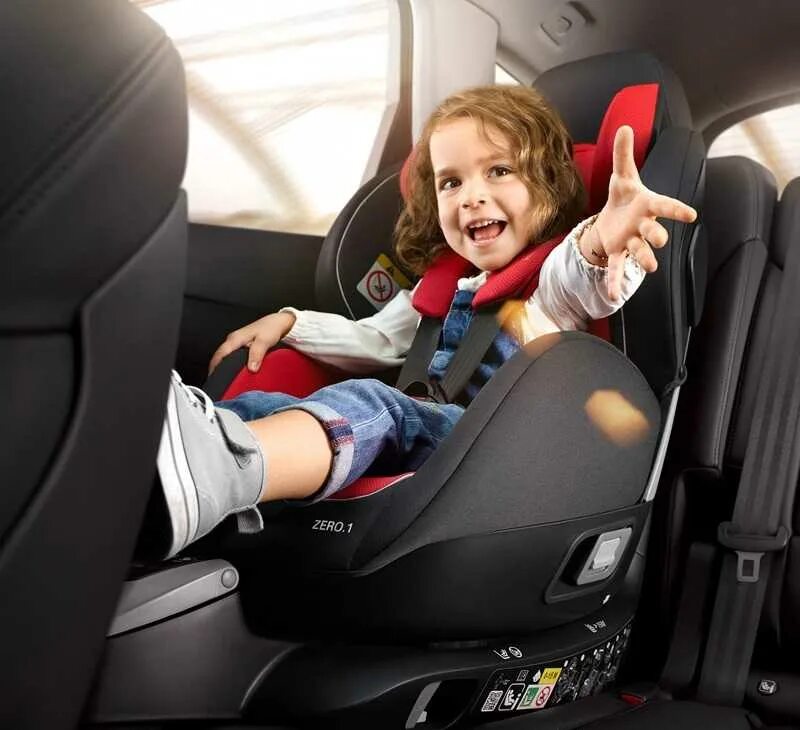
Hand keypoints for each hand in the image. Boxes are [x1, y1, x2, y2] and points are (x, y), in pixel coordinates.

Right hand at [208, 311, 295, 374]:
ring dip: (223, 365)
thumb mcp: (264, 341)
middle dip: (217, 368)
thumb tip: (251, 368)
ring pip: (226, 355)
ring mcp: (237, 341)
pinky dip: (230, 362)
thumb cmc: (271, 328)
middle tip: (219, 381)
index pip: (220, 354)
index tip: (214, 378)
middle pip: (220, 355)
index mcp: (236, 338)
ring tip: (225, 378)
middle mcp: (233, 339)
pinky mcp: (242, 343)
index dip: (214, 367)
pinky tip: (234, 370)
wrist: (278, 322)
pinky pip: (232, 354)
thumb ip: (257, 354)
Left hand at [583, 125, 697, 299]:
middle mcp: (642, 226)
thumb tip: (625, 127)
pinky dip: (615, 282)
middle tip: (660, 239)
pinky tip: (613, 297)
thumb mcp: (622, 175)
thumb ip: (623, 154)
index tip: (692, 215)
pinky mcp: (617, 252)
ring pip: (640, 253)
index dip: (677, 210)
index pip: (665, 206)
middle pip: (654, 233)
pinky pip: (617, 269)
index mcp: (647, 205)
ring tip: (650, 268)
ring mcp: (631, 241)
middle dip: (658, 236)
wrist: (611, 217)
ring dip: (645, 260)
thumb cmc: (623, 197)